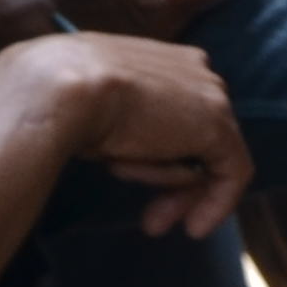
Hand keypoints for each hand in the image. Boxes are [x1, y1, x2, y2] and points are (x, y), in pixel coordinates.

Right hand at [13, 34, 251, 235]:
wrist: (55, 90)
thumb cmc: (55, 95)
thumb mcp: (91, 101)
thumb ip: (123, 117)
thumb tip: (127, 149)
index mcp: (161, 57)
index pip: (178, 112)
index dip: (163, 154)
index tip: (140, 183)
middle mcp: (193, 69)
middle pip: (197, 137)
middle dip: (175, 183)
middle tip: (155, 222)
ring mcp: (210, 96)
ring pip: (208, 158)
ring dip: (177, 193)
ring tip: (150, 217)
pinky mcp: (219, 128)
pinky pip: (232, 174)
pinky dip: (217, 205)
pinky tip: (195, 228)